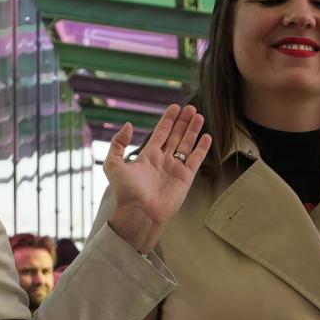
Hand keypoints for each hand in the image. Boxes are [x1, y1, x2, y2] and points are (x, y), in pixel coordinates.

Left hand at [99, 104, 207, 252]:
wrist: (139, 212)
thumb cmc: (125, 191)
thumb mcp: (113, 164)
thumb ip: (118, 143)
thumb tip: (128, 125)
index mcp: (148, 156)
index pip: (161, 133)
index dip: (168, 120)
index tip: (175, 107)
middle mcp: (163, 160)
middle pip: (176, 136)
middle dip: (183, 122)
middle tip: (191, 107)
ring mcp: (175, 168)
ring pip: (187, 145)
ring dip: (193, 130)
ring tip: (199, 116)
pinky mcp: (186, 178)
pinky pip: (196, 160)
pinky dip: (202, 148)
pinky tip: (206, 136)